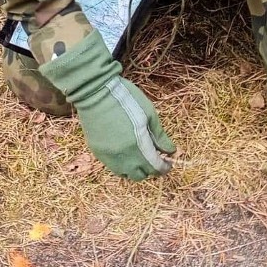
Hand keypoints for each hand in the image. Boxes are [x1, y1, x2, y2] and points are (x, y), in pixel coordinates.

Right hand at [40, 31, 174, 179]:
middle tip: (155, 159)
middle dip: (150, 170)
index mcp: (138, 145)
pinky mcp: (97, 152)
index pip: (154, 167)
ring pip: (125, 174)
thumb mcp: (149, 113)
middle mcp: (123, 156)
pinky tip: (126, 153)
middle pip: (140, 175)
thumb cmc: (126, 98)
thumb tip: (170, 151)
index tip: (168, 163)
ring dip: (136, 170)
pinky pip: (113, 167)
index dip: (164, 167)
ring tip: (141, 157)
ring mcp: (108, 156)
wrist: (95, 91)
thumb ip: (159, 136)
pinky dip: (123, 166)